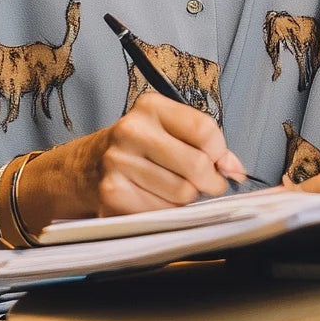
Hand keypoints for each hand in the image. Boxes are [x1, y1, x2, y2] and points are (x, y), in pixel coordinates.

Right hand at [50, 98, 249, 216]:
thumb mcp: (168, 131)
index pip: (204, 130)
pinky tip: (155, 200)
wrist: (84, 168)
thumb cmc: (137, 148)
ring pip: (181, 194)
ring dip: (186, 200)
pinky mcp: (112, 194)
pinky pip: (161, 212)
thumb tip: (235, 169)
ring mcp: (118, 163)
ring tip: (173, 190)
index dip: (219, 152)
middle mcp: (131, 131)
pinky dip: (166, 213)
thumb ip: (206, 144)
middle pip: (195, 165)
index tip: (217, 162)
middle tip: (206, 184)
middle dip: (209, 181)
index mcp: (150, 107)